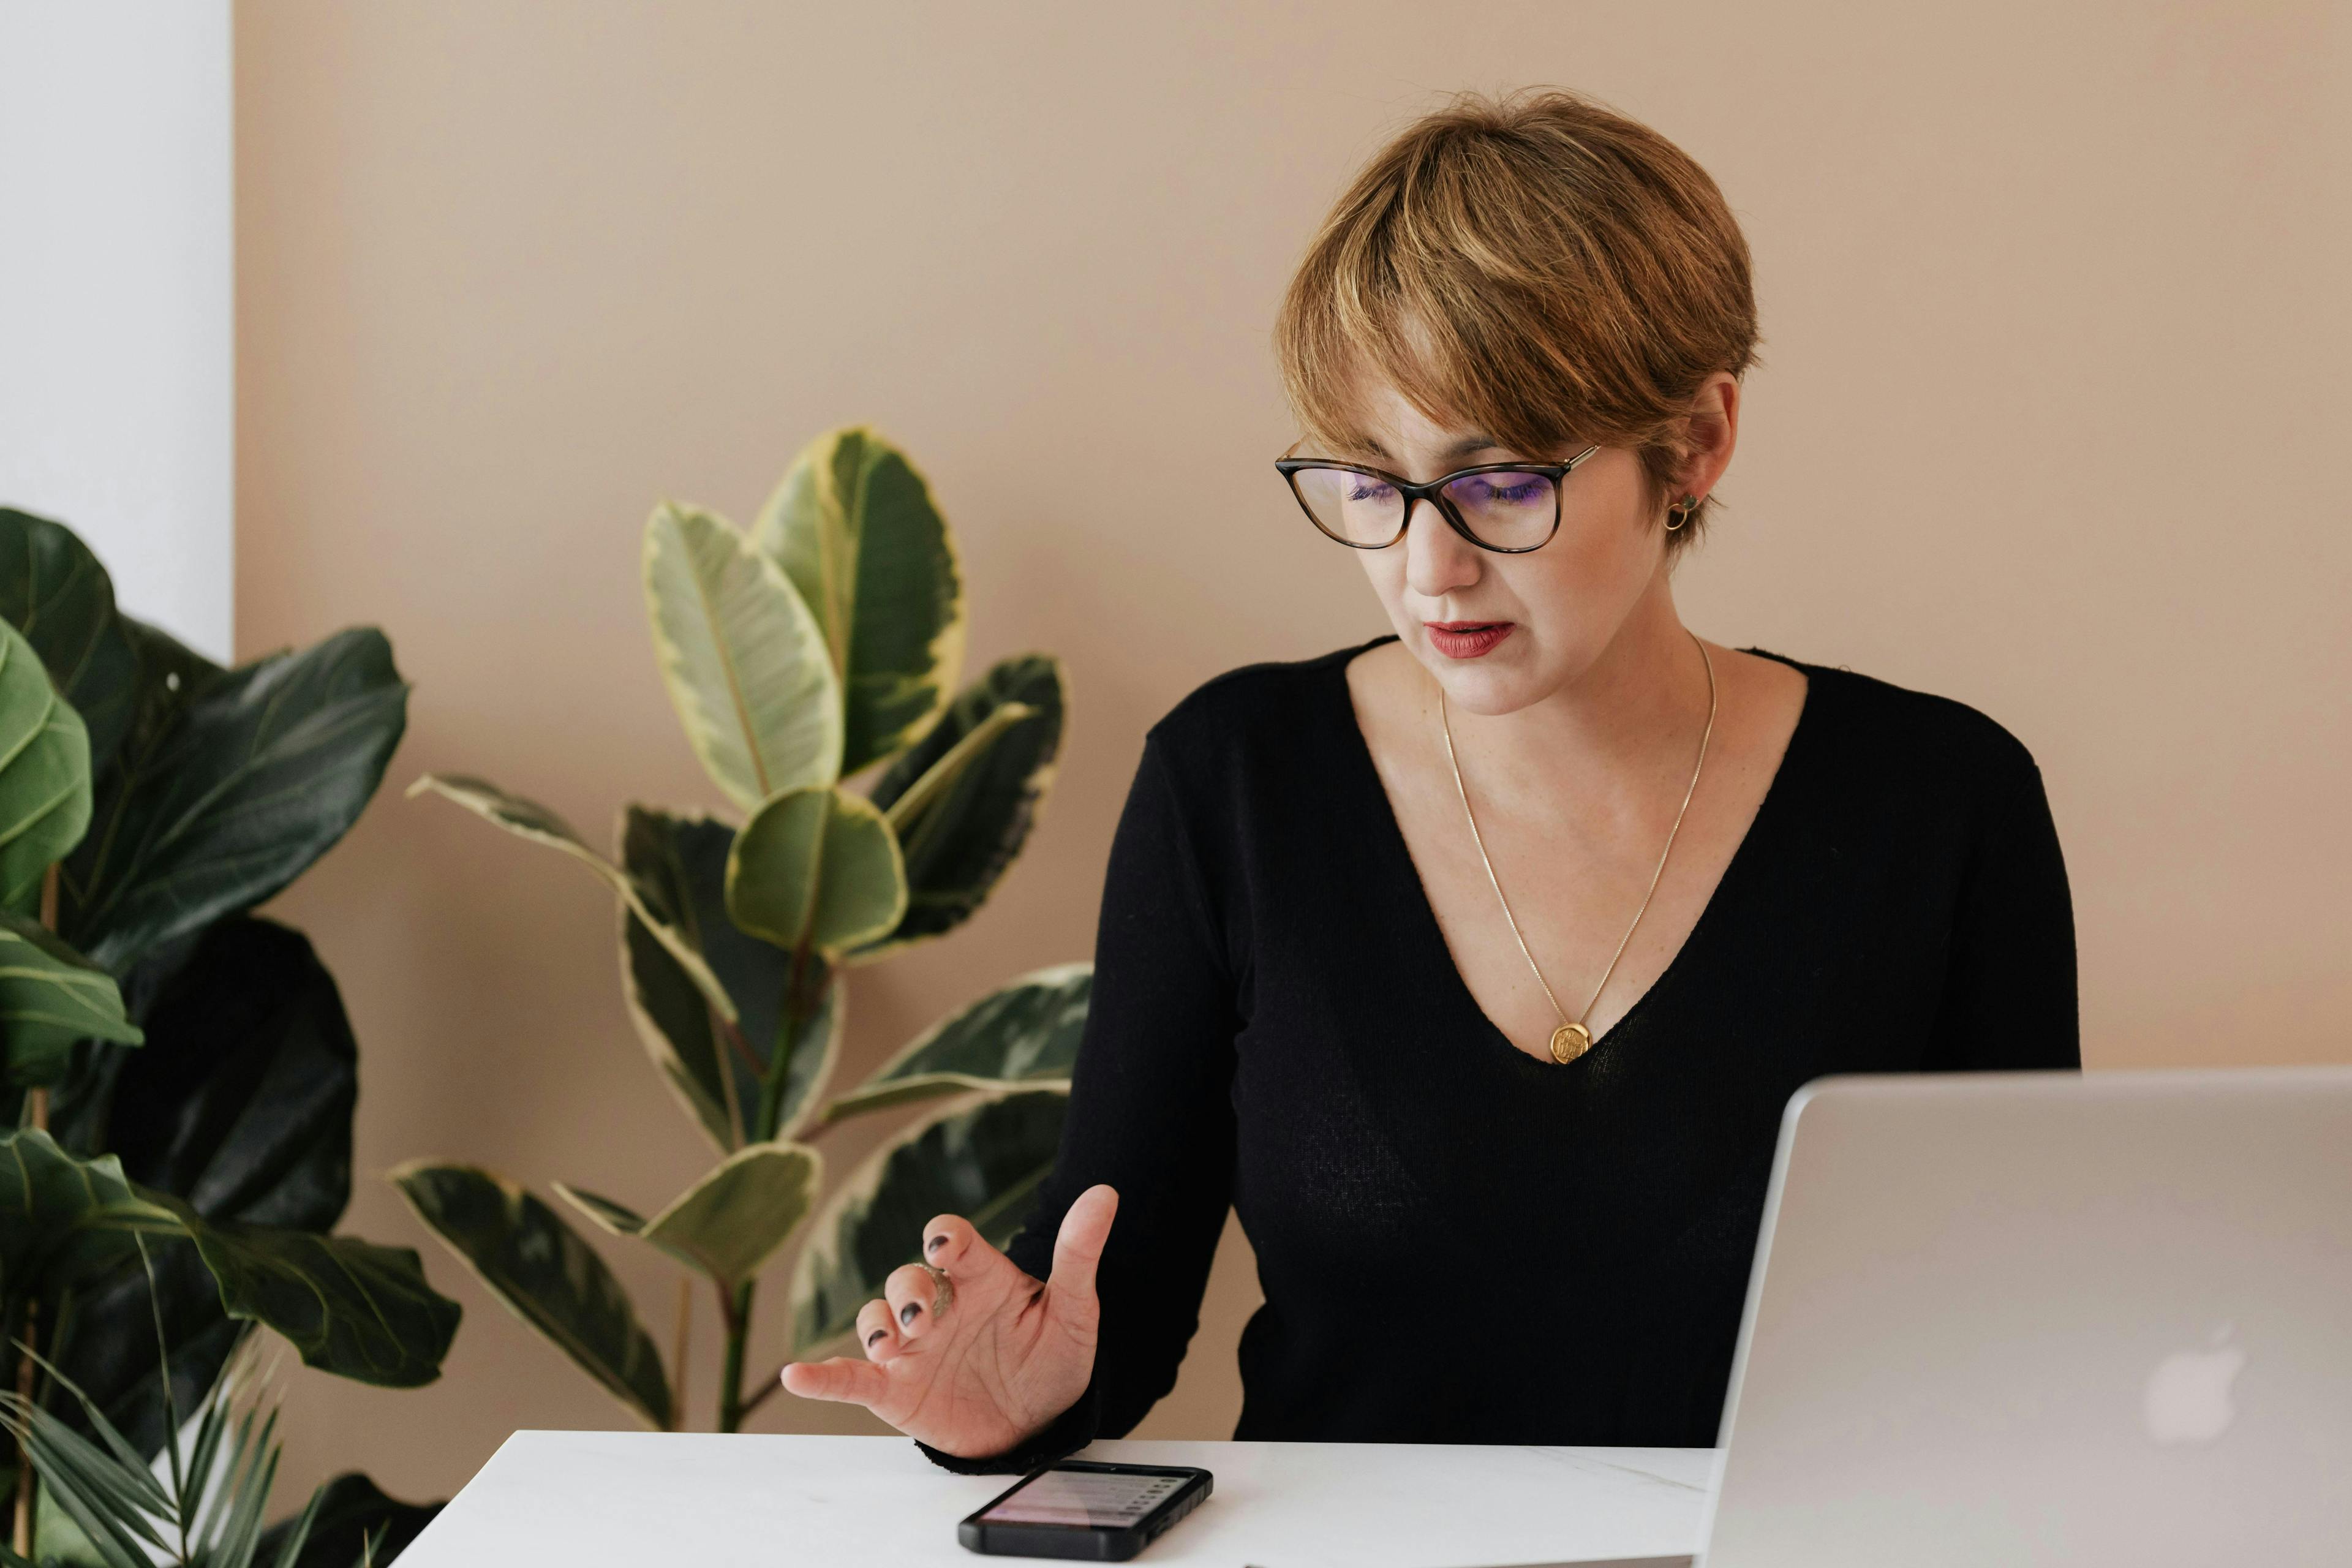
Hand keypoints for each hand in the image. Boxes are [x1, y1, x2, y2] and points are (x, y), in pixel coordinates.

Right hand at [779, 1184, 1117, 1458]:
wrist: (1041, 1422)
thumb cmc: (1052, 1357)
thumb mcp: (1074, 1309)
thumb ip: (1079, 1253)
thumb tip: (1105, 1193)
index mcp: (980, 1280)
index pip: (953, 1242)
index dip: (945, 1238)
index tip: (945, 1247)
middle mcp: (940, 1309)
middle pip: (906, 1280)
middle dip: (907, 1292)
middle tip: (923, 1318)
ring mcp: (914, 1350)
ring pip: (876, 1320)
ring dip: (877, 1326)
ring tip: (892, 1346)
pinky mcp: (896, 1391)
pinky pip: (851, 1379)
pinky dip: (821, 1377)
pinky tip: (797, 1375)